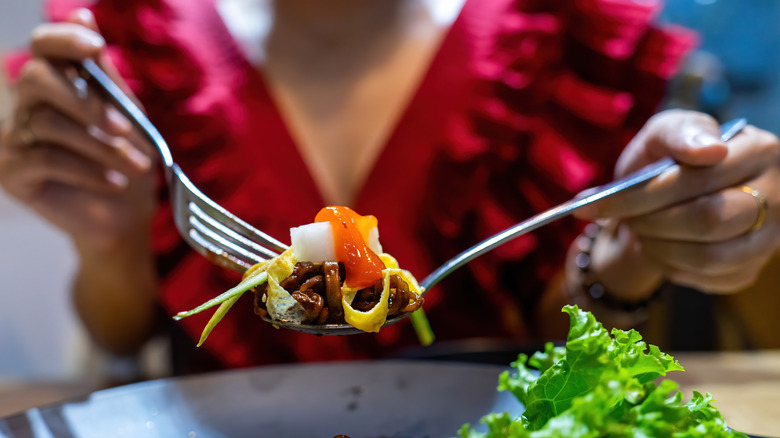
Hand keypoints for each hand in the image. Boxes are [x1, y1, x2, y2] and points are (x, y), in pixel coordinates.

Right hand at [0, 9, 154, 252]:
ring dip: (101, 145)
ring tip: (136, 165)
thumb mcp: (126, 113)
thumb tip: (84, 13)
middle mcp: (27, 105)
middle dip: (86, 101)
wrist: (125, 217)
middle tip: (125, 127)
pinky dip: (88, 170)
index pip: (44, 46)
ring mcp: (13, 138)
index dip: (65, 39)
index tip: (95, 46)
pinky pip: (45, 159)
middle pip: (36, 78)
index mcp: (57, 84)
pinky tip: (114, 182)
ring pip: (48, 124)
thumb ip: (105, 73)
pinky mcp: (12, 173)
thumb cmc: (127, 159)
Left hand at [577, 110, 779, 294]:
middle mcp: (777, 194)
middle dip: (651, 223)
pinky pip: (708, 279)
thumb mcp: (663, 135)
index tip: (594, 204)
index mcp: (757, 150)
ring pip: (708, 257)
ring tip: (641, 230)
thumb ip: (678, 134)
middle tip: (625, 218)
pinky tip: (662, 245)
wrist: (669, 201)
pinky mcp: (750, 269)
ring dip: (659, 247)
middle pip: (708, 220)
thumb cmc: (669, 160)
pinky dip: (672, 266)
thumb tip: (708, 150)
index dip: (642, 194)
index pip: (698, 178)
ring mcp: (769, 237)